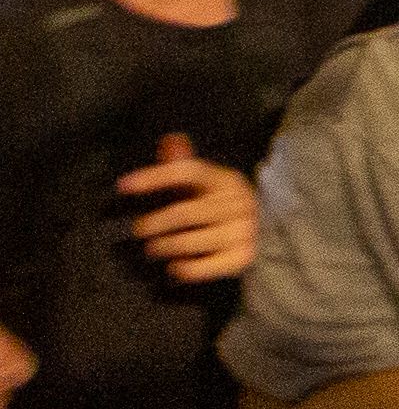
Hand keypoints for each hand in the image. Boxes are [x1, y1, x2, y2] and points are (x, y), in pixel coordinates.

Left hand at [118, 137, 255, 285]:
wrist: (264, 233)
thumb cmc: (219, 206)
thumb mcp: (205, 183)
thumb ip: (183, 163)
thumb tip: (170, 140)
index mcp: (225, 180)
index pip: (188, 172)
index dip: (154, 177)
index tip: (123, 185)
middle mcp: (238, 203)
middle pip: (184, 213)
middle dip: (153, 224)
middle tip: (139, 230)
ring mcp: (242, 230)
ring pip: (189, 242)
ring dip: (163, 247)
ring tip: (153, 249)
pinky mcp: (241, 256)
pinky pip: (202, 267)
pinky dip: (183, 269)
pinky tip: (174, 266)